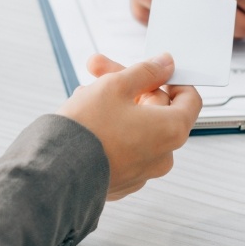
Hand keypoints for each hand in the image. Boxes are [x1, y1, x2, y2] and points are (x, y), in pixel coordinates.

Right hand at [58, 53, 201, 199]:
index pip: (190, 98)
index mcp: (172, 130)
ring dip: (114, 105)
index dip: (170, 78)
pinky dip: (110, 131)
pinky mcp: (122, 181)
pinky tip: (85, 119)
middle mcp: (164, 155)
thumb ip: (146, 71)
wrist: (54, 173)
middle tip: (98, 69)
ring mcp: (143, 172)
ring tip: (84, 94)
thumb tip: (166, 64)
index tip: (151, 70)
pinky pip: (124, 147)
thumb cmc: (87, 131)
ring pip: (136, 127)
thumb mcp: (116, 86)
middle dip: (129, 86)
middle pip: (157, 110)